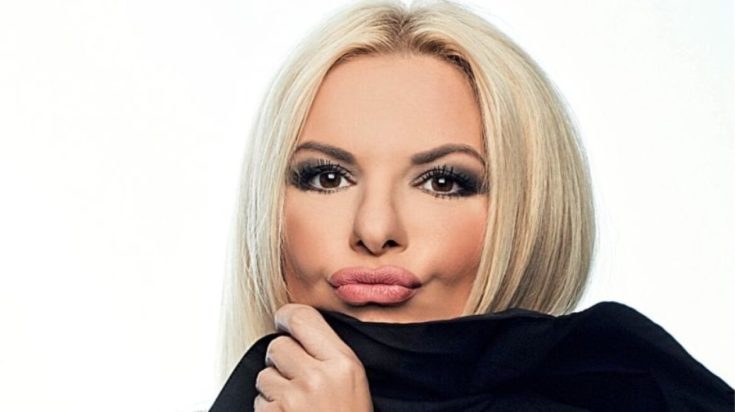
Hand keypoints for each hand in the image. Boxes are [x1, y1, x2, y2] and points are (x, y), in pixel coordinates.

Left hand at [254, 304, 372, 411]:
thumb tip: (295, 328)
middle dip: (281, 360)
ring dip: (273, 388)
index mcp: (343, 363)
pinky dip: (268, 410)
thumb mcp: (354, 382)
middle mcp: (318, 377)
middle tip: (296, 378)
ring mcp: (294, 399)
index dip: (287, 316)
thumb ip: (328, 354)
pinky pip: (259, 401)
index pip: (303, 318)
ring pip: (264, 375)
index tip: (284, 321)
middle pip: (277, 345)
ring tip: (297, 405)